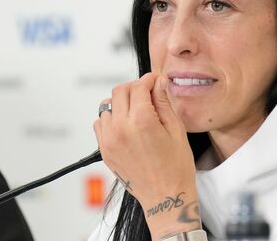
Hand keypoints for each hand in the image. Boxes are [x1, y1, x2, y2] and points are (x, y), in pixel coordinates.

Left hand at [93, 73, 201, 237]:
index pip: (139, 86)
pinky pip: (100, 123)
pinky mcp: (104, 150)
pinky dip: (110, 119)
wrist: (164, 196)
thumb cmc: (175, 167)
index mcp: (142, 121)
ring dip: (121, 103)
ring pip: (107, 105)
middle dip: (134, 88)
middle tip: (146, 94)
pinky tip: (125, 125)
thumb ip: (163, 102)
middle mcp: (121, 128)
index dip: (148, 80)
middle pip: (120, 91)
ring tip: (136, 111)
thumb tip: (158, 83)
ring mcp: (109, 140)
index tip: (155, 81)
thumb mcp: (176, 130)